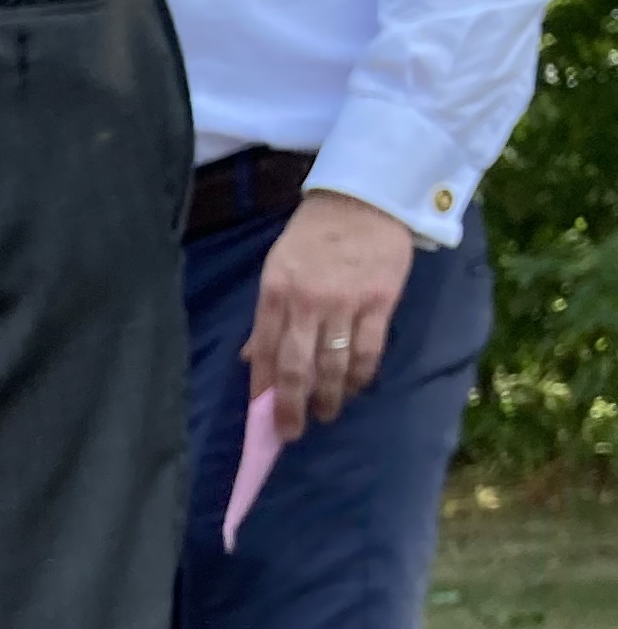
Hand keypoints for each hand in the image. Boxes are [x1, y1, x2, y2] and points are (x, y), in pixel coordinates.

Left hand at [241, 190, 417, 439]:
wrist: (365, 197)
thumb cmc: (314, 235)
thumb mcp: (278, 268)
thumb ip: (266, 315)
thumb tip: (248, 358)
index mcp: (275, 293)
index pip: (262, 352)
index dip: (262, 390)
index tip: (263, 418)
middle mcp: (306, 303)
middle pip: (295, 368)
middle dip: (291, 408)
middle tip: (293, 431)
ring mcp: (344, 304)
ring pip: (333, 366)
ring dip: (328, 397)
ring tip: (326, 413)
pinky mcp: (379, 302)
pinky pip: (368, 351)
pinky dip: (360, 376)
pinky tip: (355, 388)